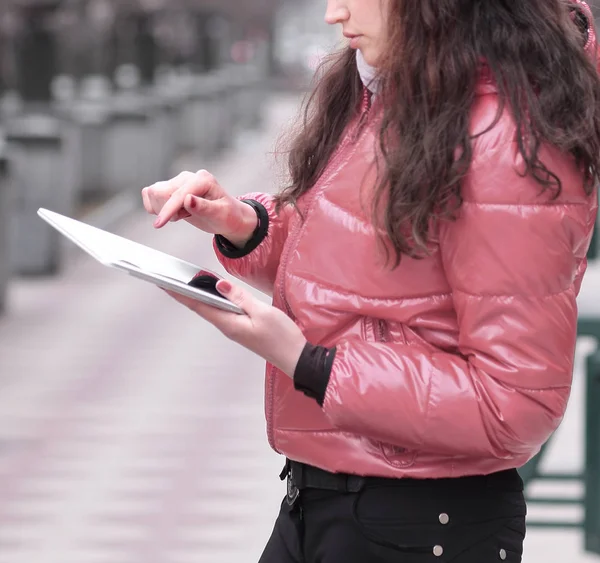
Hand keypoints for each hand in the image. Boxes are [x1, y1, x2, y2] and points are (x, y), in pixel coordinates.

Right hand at [141, 170, 257, 246]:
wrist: (229, 217)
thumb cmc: (227, 216)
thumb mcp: (220, 215)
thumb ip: (203, 207)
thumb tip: (188, 199)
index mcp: (203, 180)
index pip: (178, 194)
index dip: (167, 210)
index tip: (158, 225)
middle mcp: (189, 177)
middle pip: (160, 191)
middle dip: (167, 210)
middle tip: (184, 217)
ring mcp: (179, 181)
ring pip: (153, 192)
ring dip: (162, 209)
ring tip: (182, 214)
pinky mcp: (172, 187)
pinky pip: (151, 194)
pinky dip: (158, 207)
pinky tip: (175, 212)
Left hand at [162, 279, 306, 377]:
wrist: (296, 357)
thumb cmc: (281, 336)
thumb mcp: (262, 312)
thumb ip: (240, 297)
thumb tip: (219, 284)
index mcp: (228, 323)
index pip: (198, 305)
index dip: (179, 293)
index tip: (163, 283)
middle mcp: (227, 327)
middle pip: (200, 307)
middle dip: (183, 293)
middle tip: (167, 279)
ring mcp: (234, 328)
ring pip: (211, 309)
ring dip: (197, 295)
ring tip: (184, 281)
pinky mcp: (242, 328)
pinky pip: (222, 312)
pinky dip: (213, 300)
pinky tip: (212, 293)